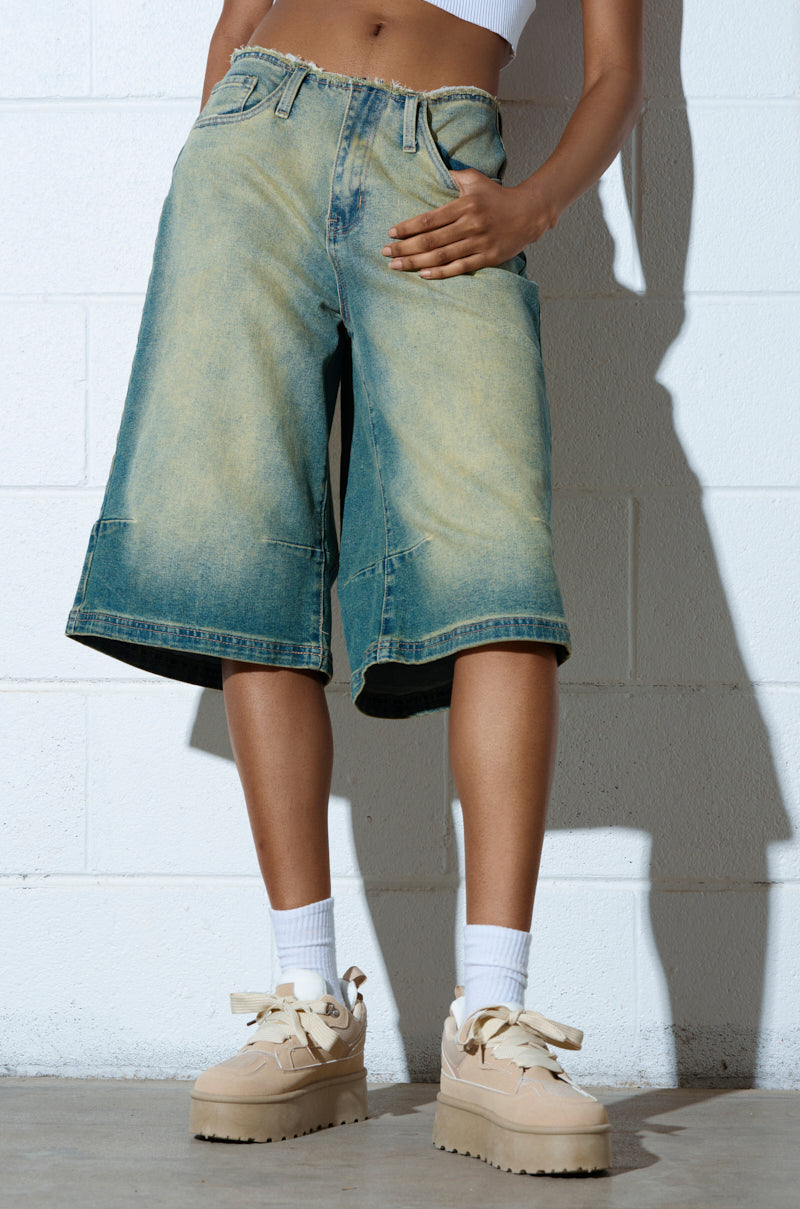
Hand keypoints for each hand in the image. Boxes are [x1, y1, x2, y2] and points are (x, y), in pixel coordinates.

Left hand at [381, 169, 537, 278]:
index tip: (391, 232)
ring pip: (441, 256)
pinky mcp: (487, 258)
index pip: (429, 219)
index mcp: (464, 206)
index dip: (408, 227)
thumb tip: (437, 170)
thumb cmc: (498, 196)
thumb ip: (455, 176)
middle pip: (431, 240)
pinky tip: (423, 274)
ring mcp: (478, 243)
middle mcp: (470, 225)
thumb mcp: (476, 180)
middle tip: (386, 252)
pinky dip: (440, 272)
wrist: (529, 213)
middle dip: (405, 247)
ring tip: (396, 265)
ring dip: (416, 262)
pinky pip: (459, 267)